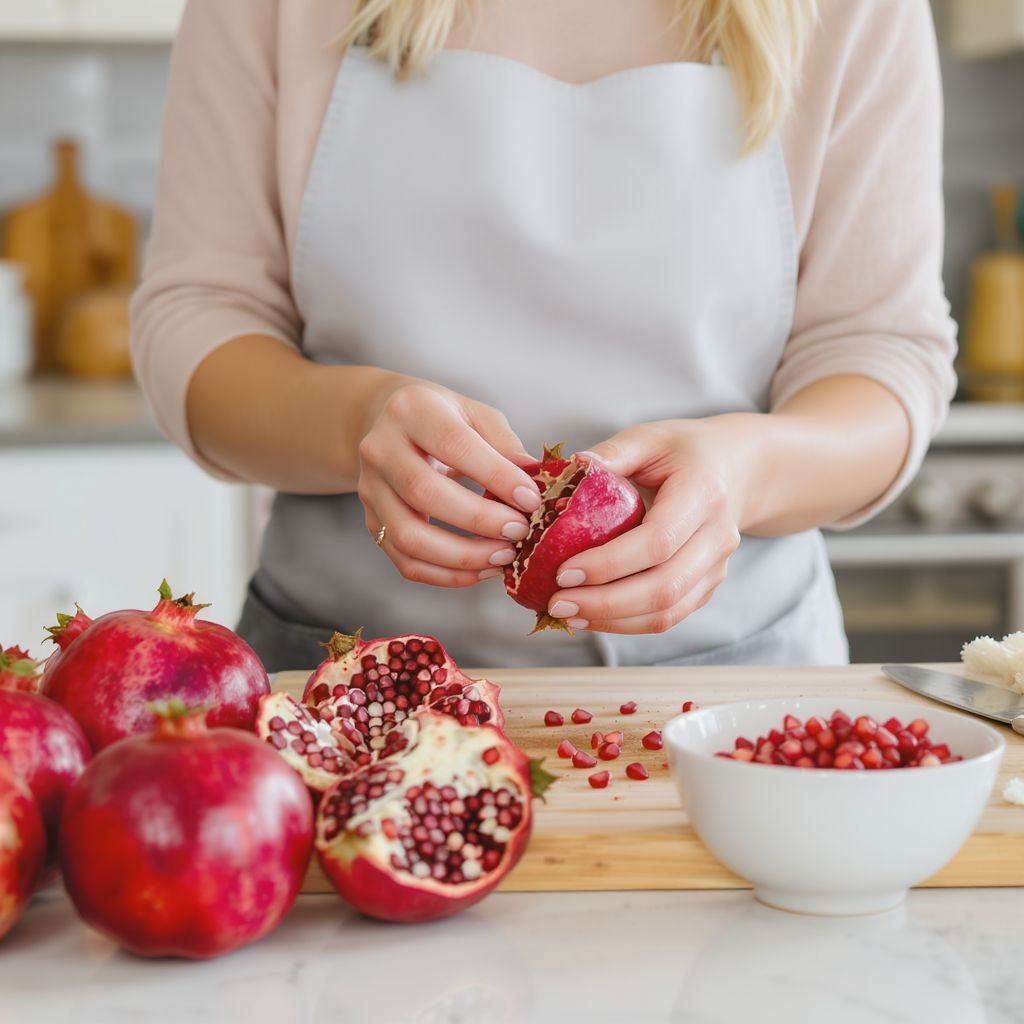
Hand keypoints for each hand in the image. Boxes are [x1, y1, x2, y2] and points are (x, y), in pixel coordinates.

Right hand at [356, 380, 542, 587]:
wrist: (391, 426)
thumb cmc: (443, 420)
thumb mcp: (476, 415)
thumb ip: (504, 445)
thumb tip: (537, 481)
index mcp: (411, 410)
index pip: (453, 444)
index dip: (494, 475)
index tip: (530, 499)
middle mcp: (380, 449)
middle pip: (423, 493)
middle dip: (479, 520)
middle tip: (520, 531)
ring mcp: (370, 490)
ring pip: (409, 536)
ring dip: (463, 556)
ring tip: (505, 556)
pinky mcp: (372, 523)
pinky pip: (406, 562)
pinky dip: (448, 575)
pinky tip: (483, 569)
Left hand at [546, 419, 751, 634]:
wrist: (737, 469)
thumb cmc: (685, 451)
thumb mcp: (650, 437)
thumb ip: (611, 453)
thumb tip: (567, 470)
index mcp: (703, 493)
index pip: (658, 541)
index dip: (610, 563)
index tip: (564, 572)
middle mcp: (717, 537)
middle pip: (664, 587)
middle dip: (606, 603)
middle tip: (557, 603)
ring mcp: (717, 567)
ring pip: (668, 611)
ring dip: (614, 621)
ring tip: (568, 615)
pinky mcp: (707, 586)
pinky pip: (670, 617)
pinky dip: (628, 624)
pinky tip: (592, 616)